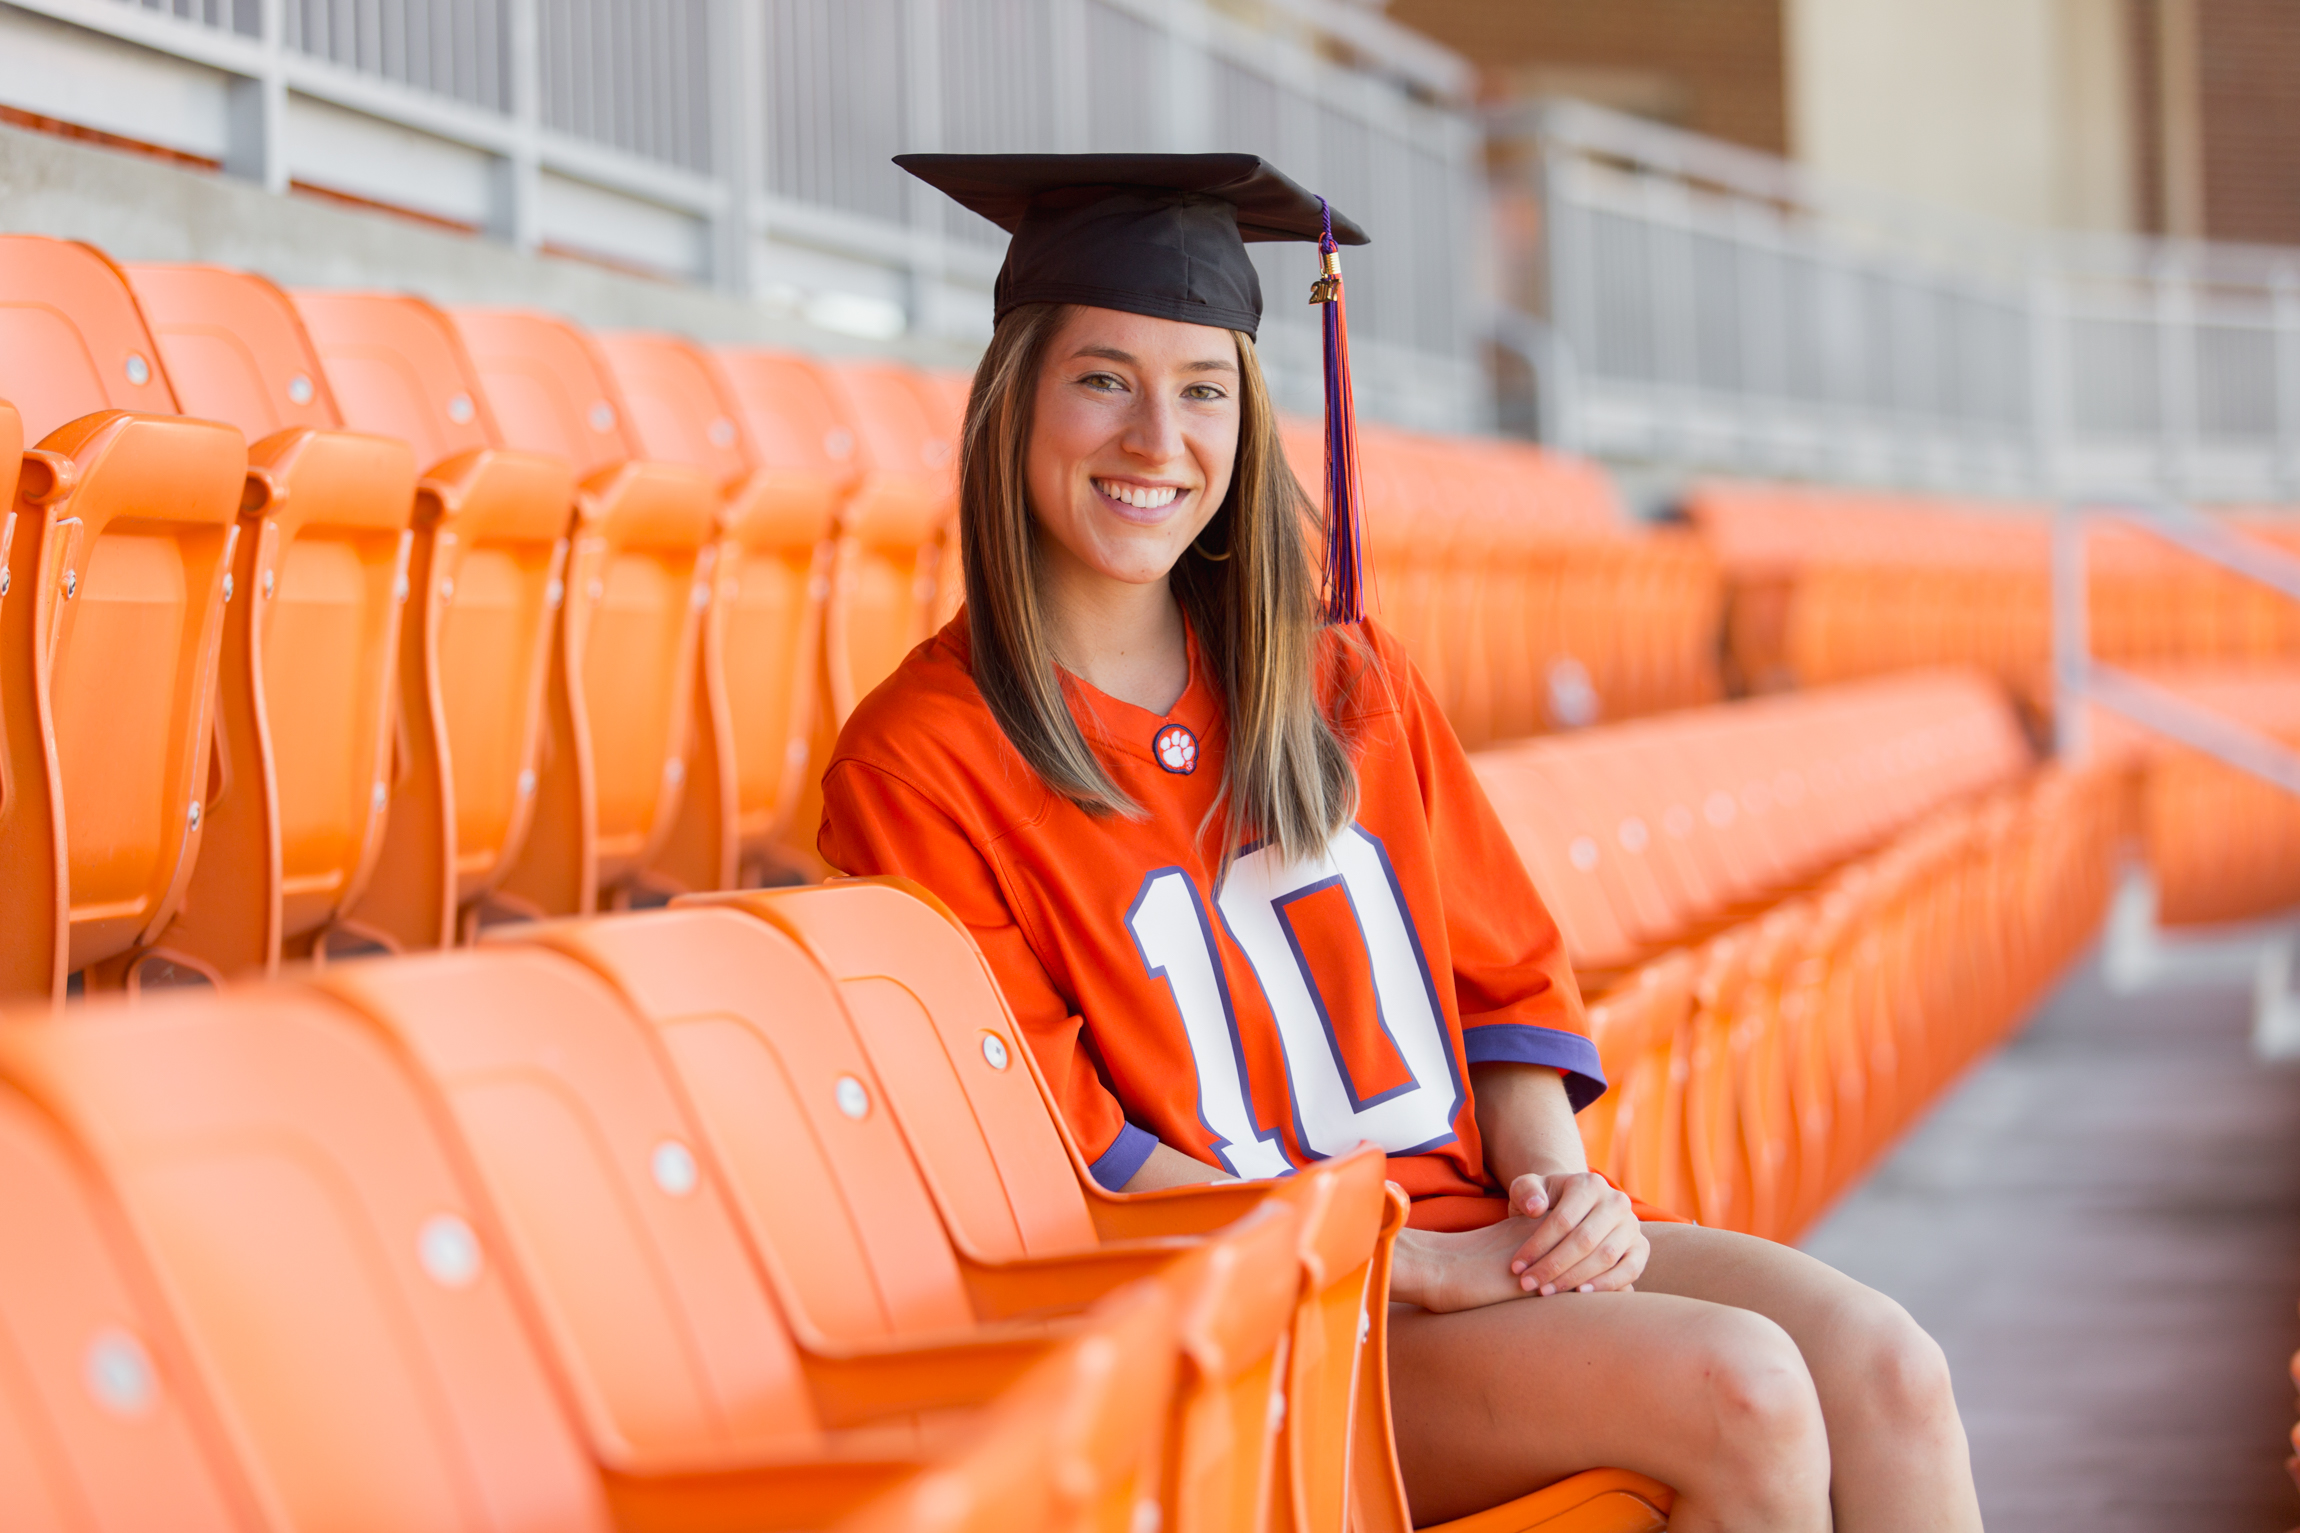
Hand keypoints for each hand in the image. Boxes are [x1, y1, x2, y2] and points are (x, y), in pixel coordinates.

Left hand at [1504, 1171, 1646, 1295]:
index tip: (1516, 1267)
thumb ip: (1525, 1191)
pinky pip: (1630, 1270)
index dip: (1538, 1246)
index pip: (1563, 1220)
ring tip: (1546, 1292)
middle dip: (1552, 1266)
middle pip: (1584, 1240)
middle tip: (1528, 1284)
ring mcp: (1632, 1225)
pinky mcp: (1641, 1247)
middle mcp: (1616, 1201)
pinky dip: (1607, 1285)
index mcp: (1589, 1183)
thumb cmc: (1545, 1200)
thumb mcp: (1528, 1188)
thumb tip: (1536, 1208)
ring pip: (1605, 1257)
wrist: (1572, 1207)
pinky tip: (1579, 1294)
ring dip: (1574, 1278)